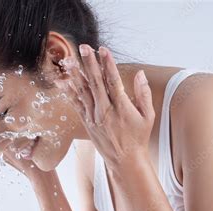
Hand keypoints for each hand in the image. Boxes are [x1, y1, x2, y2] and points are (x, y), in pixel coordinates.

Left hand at [58, 45, 154, 172]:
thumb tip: (140, 74)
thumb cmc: (138, 137)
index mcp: (122, 107)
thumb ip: (143, 94)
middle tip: (84, 47)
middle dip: (89, 64)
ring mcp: (94, 117)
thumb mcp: (148, 116)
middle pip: (95, 83)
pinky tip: (64, 81)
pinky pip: (76, 104)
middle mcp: (106, 111)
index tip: (103, 50)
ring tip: (70, 60)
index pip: (114, 81)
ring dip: (76, 74)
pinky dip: (70, 92)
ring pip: (83, 92)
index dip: (108, 64)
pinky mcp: (87, 122)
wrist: (125, 160)